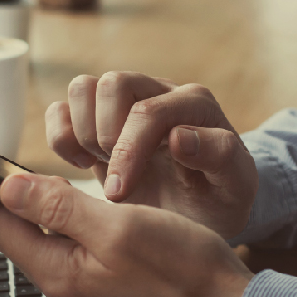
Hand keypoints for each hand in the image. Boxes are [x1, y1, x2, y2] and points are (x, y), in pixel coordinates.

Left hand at [0, 169, 252, 296]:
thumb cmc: (184, 272)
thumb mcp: (119, 228)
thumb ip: (59, 208)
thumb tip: (8, 190)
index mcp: (62, 274)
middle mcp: (66, 290)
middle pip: (14, 238)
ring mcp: (86, 296)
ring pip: (41, 246)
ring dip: (19, 215)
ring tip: (0, 187)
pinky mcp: (106, 294)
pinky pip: (67, 255)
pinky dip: (53, 229)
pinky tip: (56, 219)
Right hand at [45, 72, 257, 239]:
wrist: (199, 213)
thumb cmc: (218, 200)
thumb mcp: (235, 188)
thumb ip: (221, 156)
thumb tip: (179, 136)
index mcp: (196, 105)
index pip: (148, 111)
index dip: (128, 150)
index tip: (121, 193)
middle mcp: (158, 93)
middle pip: (112, 84)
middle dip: (106, 136)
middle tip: (118, 177)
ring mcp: (125, 103)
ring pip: (82, 87)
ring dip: (82, 132)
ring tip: (101, 165)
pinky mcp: (98, 120)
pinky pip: (62, 108)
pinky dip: (61, 135)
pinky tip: (82, 163)